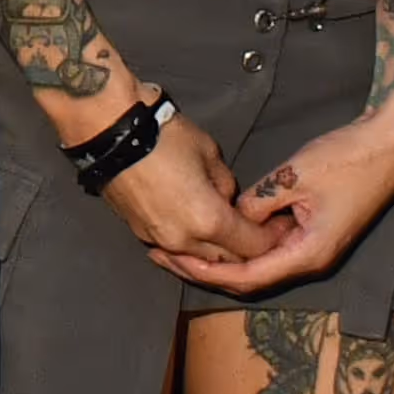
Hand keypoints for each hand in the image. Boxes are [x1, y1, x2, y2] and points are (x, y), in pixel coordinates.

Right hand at [81, 106, 268, 277]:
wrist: (110, 132)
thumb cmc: (164, 136)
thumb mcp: (209, 153)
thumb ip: (224, 184)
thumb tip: (224, 198)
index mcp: (208, 220)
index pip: (251, 246)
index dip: (270, 239)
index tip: (282, 229)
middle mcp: (184, 240)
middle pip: (226, 261)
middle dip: (247, 252)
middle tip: (262, 235)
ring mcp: (159, 240)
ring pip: (198, 261)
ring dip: (217, 253)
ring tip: (230, 238)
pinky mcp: (140, 233)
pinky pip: (174, 250)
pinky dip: (190, 248)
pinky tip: (198, 237)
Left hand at [192, 118, 393, 297]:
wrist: (390, 145)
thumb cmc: (348, 159)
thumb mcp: (294, 177)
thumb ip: (258, 202)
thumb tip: (229, 217)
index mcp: (308, 254)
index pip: (248, 277)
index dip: (210, 271)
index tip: (177, 260)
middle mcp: (311, 260)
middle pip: (252, 278)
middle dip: (210, 270)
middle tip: (169, 255)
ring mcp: (315, 248)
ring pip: (262, 265)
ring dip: (226, 258)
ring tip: (186, 246)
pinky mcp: (315, 232)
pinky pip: (274, 248)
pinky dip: (245, 244)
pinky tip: (222, 229)